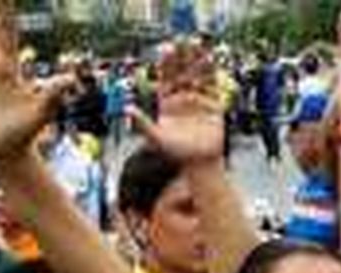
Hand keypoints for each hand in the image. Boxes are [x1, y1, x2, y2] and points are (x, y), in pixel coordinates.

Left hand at [128, 39, 224, 163]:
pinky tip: (213, 62)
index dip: (166, 62)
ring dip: (199, 61)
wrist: (200, 163)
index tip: (167, 49)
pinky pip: (213, 86)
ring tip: (200, 46)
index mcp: (167, 101)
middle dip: (183, 56)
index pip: (165, 77)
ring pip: (198, 76)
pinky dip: (213, 74)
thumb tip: (127, 109)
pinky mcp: (213, 105)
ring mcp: (198, 100)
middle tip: (184, 40)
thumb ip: (142, 123)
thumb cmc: (177, 153)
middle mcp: (182, 97)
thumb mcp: (157, 139)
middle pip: (182, 72)